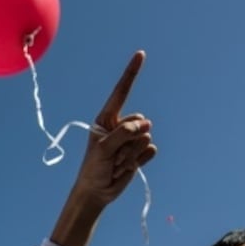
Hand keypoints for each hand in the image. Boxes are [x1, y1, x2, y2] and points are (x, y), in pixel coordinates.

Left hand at [72, 51, 156, 205]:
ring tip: (117, 163)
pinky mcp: (140, 153)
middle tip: (112, 156)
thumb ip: (123, 133)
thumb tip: (146, 125)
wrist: (97, 191)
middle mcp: (121, 125)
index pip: (121, 92)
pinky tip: (127, 167)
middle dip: (128, 140)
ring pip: (146, 137)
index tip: (140, 54)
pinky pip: (151, 150)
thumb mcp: (103, 148)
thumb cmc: (93, 168)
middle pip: (140, 121)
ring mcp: (132, 139)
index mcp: (107, 118)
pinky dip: (140, 160)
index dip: (131, 73)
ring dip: (132, 154)